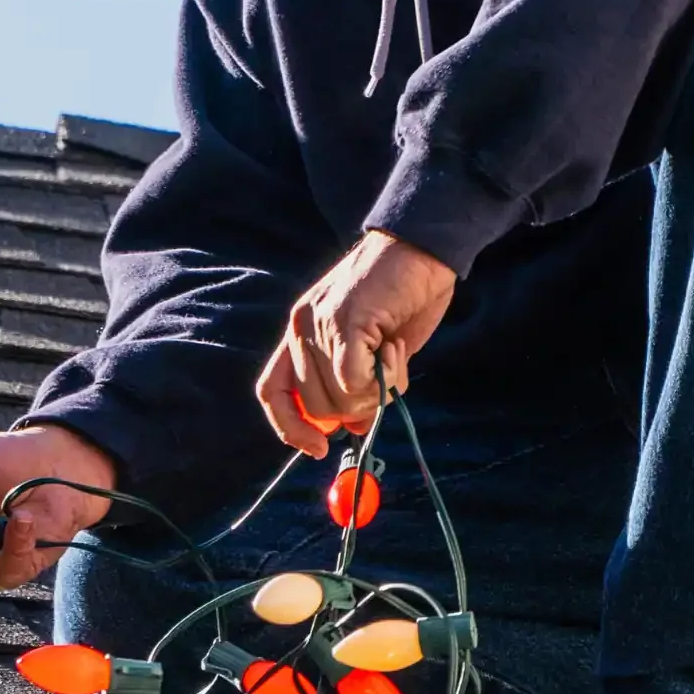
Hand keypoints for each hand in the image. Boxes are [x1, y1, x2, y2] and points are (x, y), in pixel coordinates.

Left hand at [257, 230, 455, 453]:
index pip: (272, 392)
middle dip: (356, 409)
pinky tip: (395, 349)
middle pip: (315, 406)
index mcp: (300, 332)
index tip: (318, 448)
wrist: (421, 246)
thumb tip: (355, 428)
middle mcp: (300, 328)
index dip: (290, 427)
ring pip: (336, 399)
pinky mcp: (344, 323)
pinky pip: (354, 381)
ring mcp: (319, 325)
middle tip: (386, 381)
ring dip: (375, 392)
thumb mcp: (373, 348)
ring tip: (394, 354)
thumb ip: (357, 383)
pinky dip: (383, 378)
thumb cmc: (403, 295)